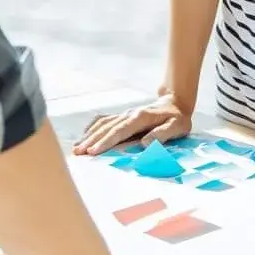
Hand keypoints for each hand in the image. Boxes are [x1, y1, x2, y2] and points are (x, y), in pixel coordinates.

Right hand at [71, 94, 190, 154]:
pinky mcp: (122, 116)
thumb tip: (145, 144)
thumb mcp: (177, 126)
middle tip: (77, 153)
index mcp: (140, 118)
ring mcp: (124, 114)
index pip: (119, 131)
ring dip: (88, 136)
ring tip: (76, 148)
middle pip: (106, 128)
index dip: (106, 142)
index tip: (93, 151)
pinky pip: (104, 121)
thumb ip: (162, 134)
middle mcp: (129, 114)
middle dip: (91, 140)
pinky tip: (84, 136)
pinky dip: (92, 128)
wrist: (175, 101)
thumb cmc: (178, 118)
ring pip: (102, 124)